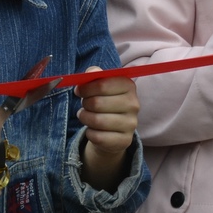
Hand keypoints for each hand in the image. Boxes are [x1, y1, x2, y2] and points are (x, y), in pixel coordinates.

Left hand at [77, 67, 138, 190]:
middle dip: (85, 104)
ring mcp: (131, 124)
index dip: (85, 88)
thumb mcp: (101, 85)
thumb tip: (91, 72)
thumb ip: (95, 75)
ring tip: (85, 116)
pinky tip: (92, 130)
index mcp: (128, 86)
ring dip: (85, 118)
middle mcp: (133, 104)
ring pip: (96, 120)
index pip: (102, 84)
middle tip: (84, 105)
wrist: (114, 130)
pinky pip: (97, 136)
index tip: (79, 91)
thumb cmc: (104, 103)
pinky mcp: (124, 141)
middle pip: (97, 102)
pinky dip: (89, 133)